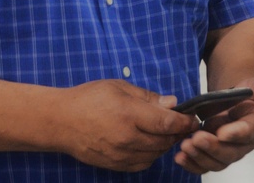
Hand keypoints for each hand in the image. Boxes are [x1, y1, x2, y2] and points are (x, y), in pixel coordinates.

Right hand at [55, 79, 198, 171]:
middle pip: (164, 140)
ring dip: (164, 144)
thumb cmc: (89, 99)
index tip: (193, 118)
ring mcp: (120, 154)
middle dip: (177, 132)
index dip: (184, 121)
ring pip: (155, 154)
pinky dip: (150, 154)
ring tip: (163, 131)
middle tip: (181, 123)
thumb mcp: (119, 87)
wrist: (60, 121)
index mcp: (129, 114)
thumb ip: (147, 97)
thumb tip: (172, 103)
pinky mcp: (114, 165)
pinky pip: (142, 163)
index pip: (167, 122)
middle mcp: (127, 138)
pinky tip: (148, 143)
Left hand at [174, 73, 253, 174]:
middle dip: (212, 147)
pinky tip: (179, 157)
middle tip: (196, 138)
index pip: (248, 132)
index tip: (222, 132)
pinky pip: (204, 164)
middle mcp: (243, 143)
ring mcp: (228, 150)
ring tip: (184, 146)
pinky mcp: (214, 153)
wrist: (240, 102)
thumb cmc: (250, 94)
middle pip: (230, 152)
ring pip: (216, 162)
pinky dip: (191, 163)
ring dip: (199, 156)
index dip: (236, 134)